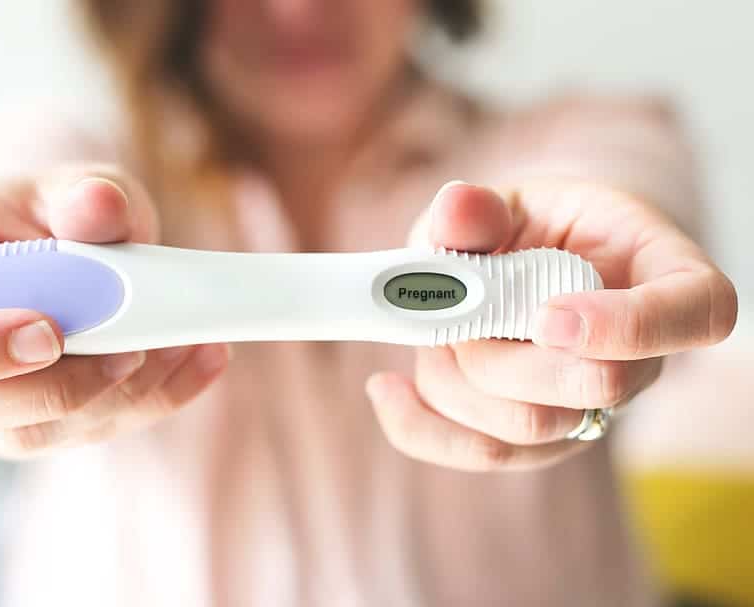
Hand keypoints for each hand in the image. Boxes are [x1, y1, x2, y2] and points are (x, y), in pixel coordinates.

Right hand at [0, 165, 230, 458]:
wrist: (57, 248)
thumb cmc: (39, 215)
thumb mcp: (60, 187)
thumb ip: (79, 196)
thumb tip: (102, 205)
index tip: (47, 333)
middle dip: (58, 388)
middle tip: (132, 352)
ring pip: (38, 431)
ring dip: (121, 396)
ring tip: (189, 345)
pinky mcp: (40, 424)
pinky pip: (90, 429)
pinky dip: (154, 398)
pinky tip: (203, 360)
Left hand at [366, 180, 736, 470]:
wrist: (521, 269)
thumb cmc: (531, 228)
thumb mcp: (509, 200)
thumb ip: (480, 208)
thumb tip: (455, 208)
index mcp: (662, 274)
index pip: (698, 313)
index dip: (630, 326)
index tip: (548, 314)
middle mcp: (637, 354)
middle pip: (593, 388)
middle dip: (501, 351)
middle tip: (457, 309)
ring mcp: (589, 406)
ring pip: (527, 428)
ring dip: (456, 375)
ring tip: (432, 328)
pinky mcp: (538, 440)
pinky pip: (483, 455)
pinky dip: (421, 426)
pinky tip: (384, 389)